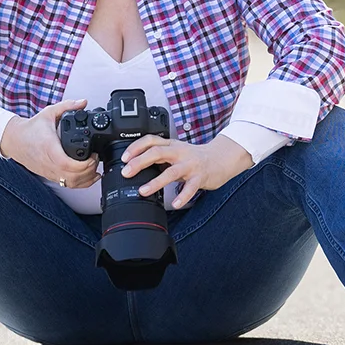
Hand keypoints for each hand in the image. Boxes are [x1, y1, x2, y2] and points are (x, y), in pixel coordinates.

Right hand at [0, 98, 99, 186]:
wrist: (14, 140)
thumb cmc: (30, 129)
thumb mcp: (48, 113)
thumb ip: (67, 106)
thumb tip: (82, 102)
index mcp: (49, 148)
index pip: (67, 163)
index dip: (83, 165)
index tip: (93, 157)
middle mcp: (49, 163)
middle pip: (72, 177)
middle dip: (89, 171)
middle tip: (96, 159)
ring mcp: (49, 171)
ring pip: (70, 183)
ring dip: (85, 179)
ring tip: (94, 168)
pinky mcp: (49, 175)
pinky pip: (66, 184)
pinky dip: (79, 183)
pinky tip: (87, 176)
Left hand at [120, 134, 254, 208]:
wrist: (221, 158)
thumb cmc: (195, 157)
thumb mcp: (176, 151)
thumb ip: (159, 156)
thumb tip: (137, 165)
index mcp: (171, 145)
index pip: (151, 140)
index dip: (136, 147)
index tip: (124, 158)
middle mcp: (179, 152)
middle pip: (157, 152)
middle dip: (139, 162)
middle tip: (126, 172)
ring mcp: (190, 164)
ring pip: (171, 172)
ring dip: (155, 181)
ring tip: (143, 191)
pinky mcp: (200, 177)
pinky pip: (190, 188)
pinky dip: (182, 196)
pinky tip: (175, 203)